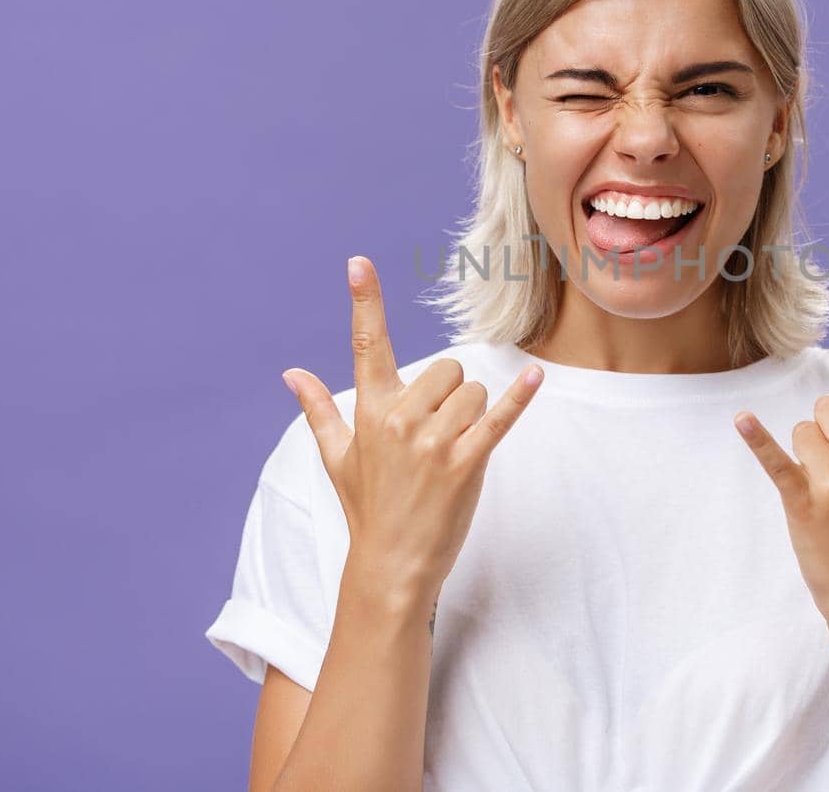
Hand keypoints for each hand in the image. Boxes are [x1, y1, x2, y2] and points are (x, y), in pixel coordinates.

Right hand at [281, 255, 543, 607]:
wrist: (391, 564)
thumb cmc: (366, 507)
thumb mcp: (337, 457)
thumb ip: (318, 409)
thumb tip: (291, 373)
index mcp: (369, 412)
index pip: (366, 346)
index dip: (364, 302)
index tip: (358, 263)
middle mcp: (399, 420)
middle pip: (448, 368)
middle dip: (452, 392)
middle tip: (438, 433)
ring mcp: (433, 443)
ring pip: (474, 391)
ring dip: (474, 413)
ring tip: (454, 450)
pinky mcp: (465, 463)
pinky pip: (499, 418)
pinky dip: (521, 397)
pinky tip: (537, 375)